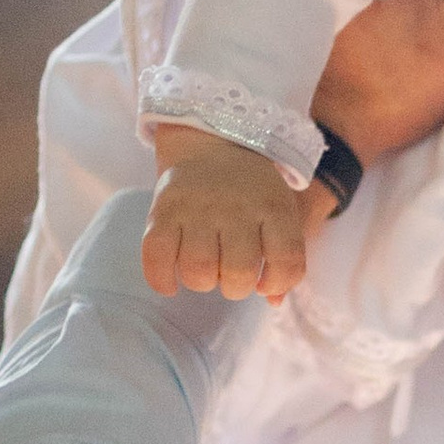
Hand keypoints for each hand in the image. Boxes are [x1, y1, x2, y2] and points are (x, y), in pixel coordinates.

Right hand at [142, 126, 312, 301]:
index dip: (277, 282)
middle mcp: (236, 206)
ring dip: (202, 283)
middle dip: (235, 288)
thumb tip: (274, 301)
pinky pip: (157, 257)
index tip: (265, 281)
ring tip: (204, 270)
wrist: (214, 142)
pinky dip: (162, 280)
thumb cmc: (252, 193)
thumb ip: (285, 259)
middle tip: (229, 274)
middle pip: (239, 273)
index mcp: (274, 207)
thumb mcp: (280, 213)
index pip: (286, 260)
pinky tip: (171, 282)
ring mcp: (198, 207)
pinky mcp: (163, 210)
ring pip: (198, 271)